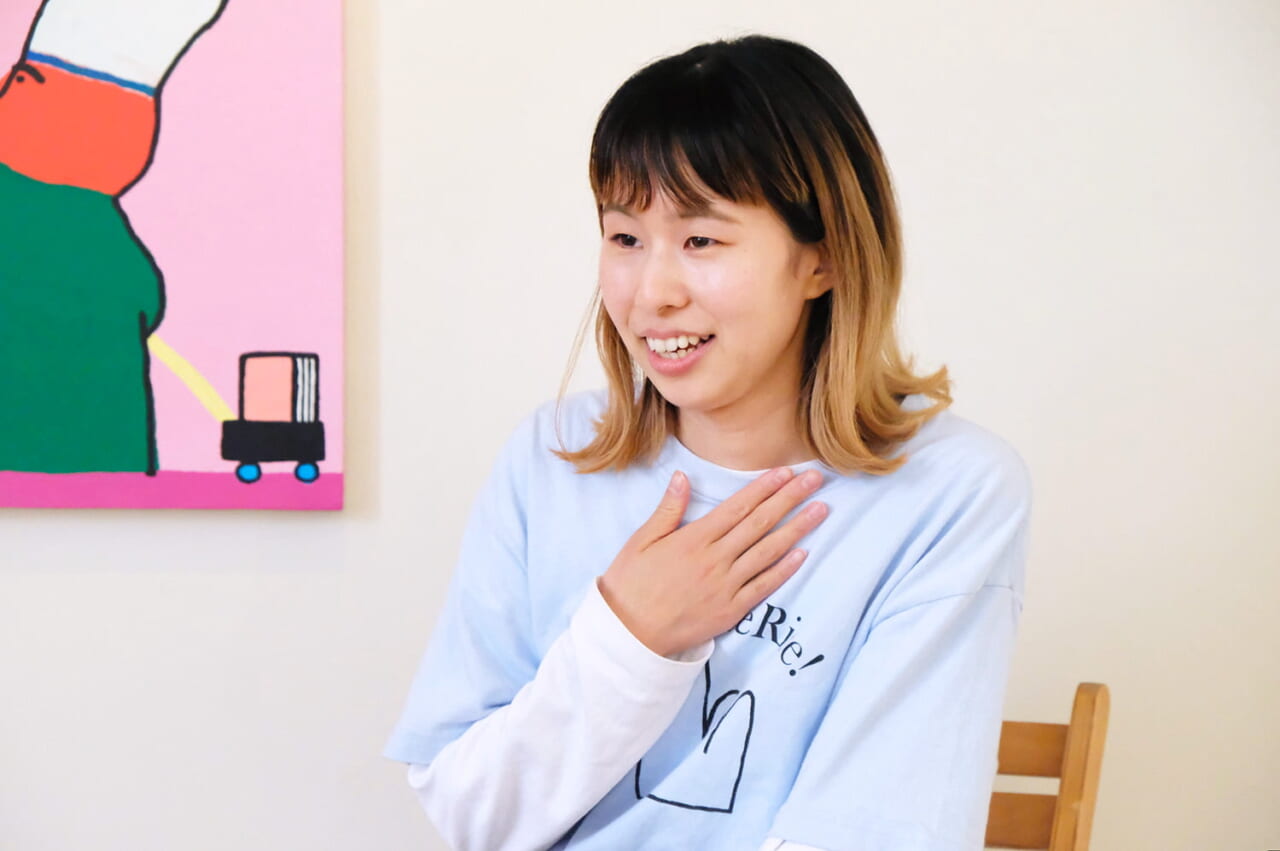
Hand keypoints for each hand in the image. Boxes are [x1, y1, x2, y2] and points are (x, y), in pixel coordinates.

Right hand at [597, 467, 828, 657]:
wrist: (629, 636)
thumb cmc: (631, 585)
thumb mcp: (640, 541)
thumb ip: (667, 509)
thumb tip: (683, 476)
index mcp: (693, 539)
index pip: (737, 506)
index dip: (764, 487)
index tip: (786, 472)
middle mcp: (715, 559)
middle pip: (760, 523)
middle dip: (790, 499)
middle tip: (814, 480)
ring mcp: (726, 586)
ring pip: (768, 551)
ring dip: (797, 529)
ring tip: (820, 510)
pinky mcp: (731, 610)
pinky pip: (763, 586)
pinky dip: (785, 570)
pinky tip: (803, 554)